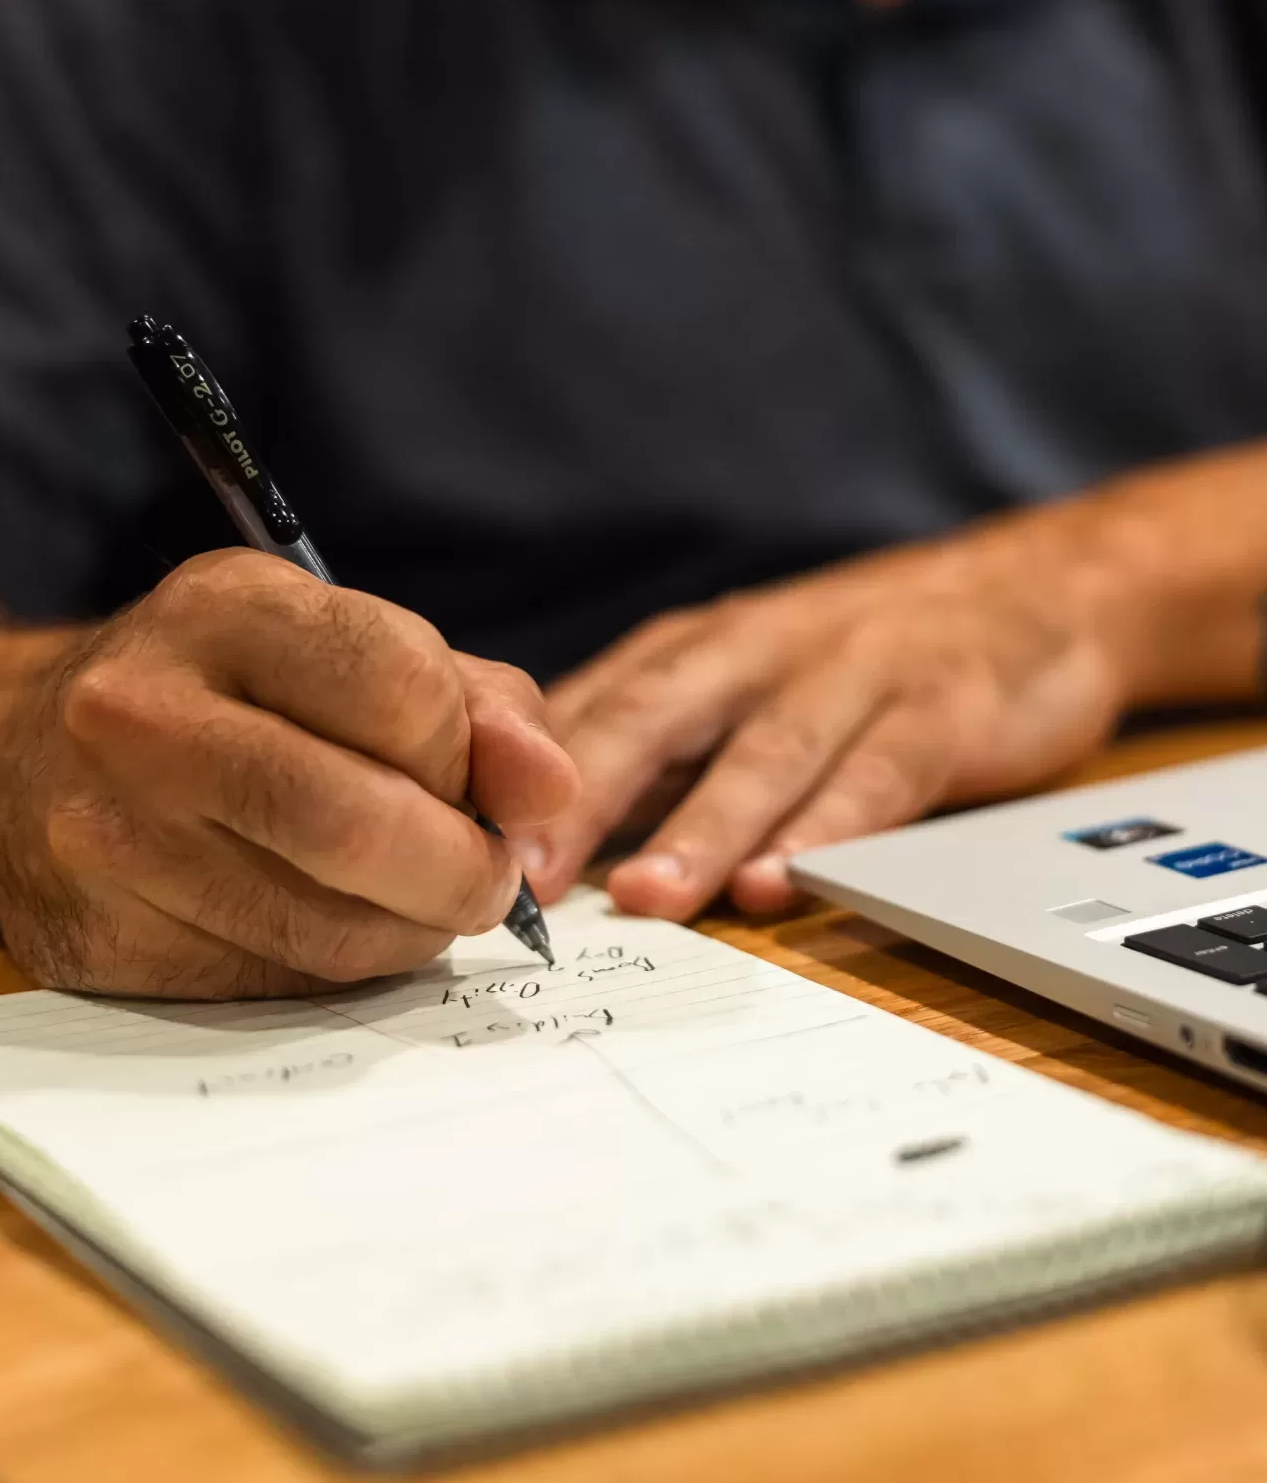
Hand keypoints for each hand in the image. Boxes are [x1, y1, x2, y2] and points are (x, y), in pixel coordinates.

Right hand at [0, 550, 577, 997]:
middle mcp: (140, 712)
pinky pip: (266, 982)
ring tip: (411, 899)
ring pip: (323, 926)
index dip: (473, 755)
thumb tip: (551, 791)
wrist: (7, 757)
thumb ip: (472, 699)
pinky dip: (331, 968)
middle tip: (486, 878)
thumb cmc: (217, 691)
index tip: (482, 783)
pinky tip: (324, 922)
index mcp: (221, 607)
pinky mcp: (87, 939)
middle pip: (359, 823)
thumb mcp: (335, 644)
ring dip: (408, 931)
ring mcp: (101, 834)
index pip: (406, 689)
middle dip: (462, 871)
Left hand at [520, 514, 1147, 921]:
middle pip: (653, 721)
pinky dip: (828, 828)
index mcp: (692, 652)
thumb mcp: (737, 679)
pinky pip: (877, 772)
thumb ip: (652, 745)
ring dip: (699, 828)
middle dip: (581, 798)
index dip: (516, 779)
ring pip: (760, 753)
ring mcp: (848, 673)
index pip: (586, 714)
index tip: (454, 848)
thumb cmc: (853, 653)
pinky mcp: (939, 705)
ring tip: (646, 897)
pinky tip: (783, 880)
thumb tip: (529, 825)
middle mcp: (754, 652)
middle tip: (522, 877)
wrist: (1029, 586)